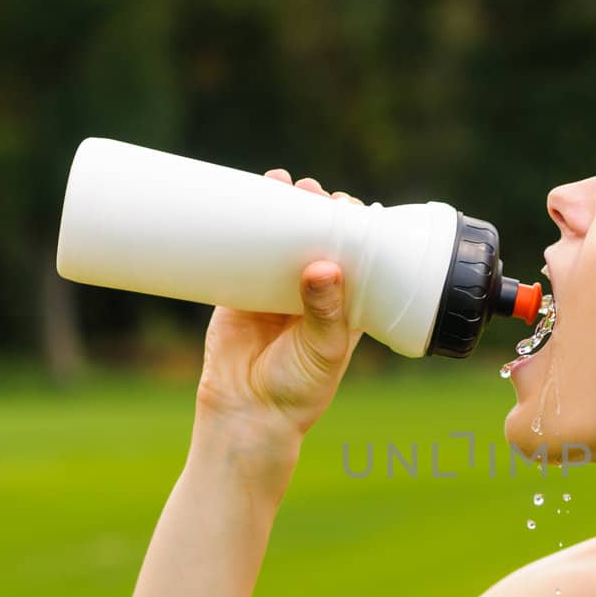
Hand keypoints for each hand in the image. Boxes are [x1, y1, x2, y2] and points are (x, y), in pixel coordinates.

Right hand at [192, 171, 366, 448]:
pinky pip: (242, 253)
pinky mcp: (239, 293)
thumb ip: (324, 311)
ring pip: (281, 240)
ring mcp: (275, 290)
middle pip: (318, 239)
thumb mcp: (322, 350)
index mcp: (345, 305)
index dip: (354, 228)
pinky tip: (246, 201)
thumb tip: (326, 266)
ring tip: (282, 181)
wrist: (247, 414)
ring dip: (282, 209)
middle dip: (316, 210)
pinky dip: (244, 228)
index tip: (348, 207)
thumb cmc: (298, 390)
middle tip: (311, 191)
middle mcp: (312, 293)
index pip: (356, 256)